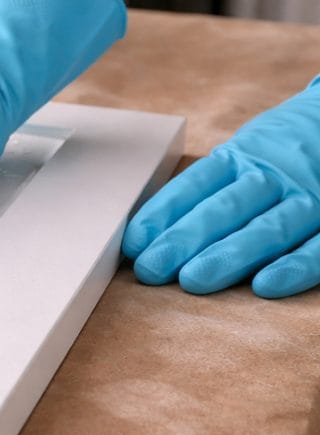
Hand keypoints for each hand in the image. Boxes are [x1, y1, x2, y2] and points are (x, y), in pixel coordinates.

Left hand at [123, 84, 319, 297]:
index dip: (163, 215)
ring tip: (193, 281)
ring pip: (266, 229)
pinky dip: (293, 266)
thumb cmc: (281, 148)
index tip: (133, 244)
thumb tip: (153, 230)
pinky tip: (264, 286)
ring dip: (229, 256)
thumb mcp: (243, 151)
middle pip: (224, 209)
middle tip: (151, 269)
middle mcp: (271, 175)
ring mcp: (308, 197)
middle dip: (184, 241)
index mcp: (239, 157)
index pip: (195, 186)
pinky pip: (319, 247)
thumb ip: (210, 186)